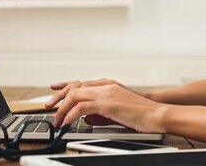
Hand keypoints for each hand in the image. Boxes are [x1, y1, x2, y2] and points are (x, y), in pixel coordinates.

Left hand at [45, 79, 166, 132]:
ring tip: (57, 120)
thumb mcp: (117, 111)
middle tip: (48, 107)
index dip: (65, 85)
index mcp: (108, 85)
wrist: (157, 113)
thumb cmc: (141, 113)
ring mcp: (106, 93)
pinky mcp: (108, 103)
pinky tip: (67, 122)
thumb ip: (100, 112)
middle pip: (75, 86)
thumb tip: (86, 117)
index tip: (53, 89)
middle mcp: (106, 85)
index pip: (81, 82)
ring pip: (76, 95)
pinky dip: (71, 115)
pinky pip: (82, 107)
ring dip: (62, 108)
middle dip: (59, 96)